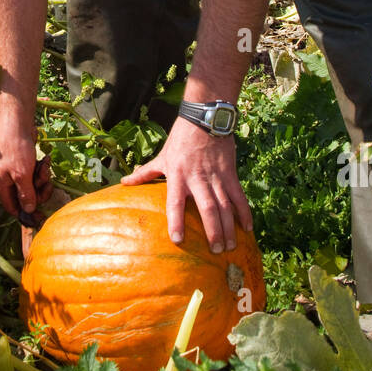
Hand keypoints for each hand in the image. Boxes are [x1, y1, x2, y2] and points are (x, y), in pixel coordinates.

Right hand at [0, 108, 52, 217]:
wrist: (18, 121)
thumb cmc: (16, 148)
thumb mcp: (22, 174)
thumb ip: (25, 194)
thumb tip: (28, 211)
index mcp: (2, 186)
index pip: (13, 208)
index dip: (27, 213)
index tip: (41, 215)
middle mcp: (7, 181)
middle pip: (26, 196)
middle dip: (39, 189)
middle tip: (46, 180)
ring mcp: (16, 170)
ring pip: (33, 184)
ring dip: (42, 176)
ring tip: (44, 164)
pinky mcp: (24, 162)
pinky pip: (35, 172)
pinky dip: (41, 167)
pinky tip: (45, 158)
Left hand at [120, 116, 251, 251]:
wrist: (204, 120)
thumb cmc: (180, 140)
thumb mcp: (162, 156)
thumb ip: (145, 173)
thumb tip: (124, 183)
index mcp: (178, 176)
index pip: (175, 202)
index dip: (176, 220)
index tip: (178, 240)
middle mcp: (197, 178)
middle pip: (207, 208)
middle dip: (213, 231)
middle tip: (216, 251)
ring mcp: (216, 176)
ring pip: (225, 205)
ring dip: (229, 227)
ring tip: (231, 246)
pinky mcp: (230, 173)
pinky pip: (239, 196)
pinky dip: (245, 212)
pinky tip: (248, 229)